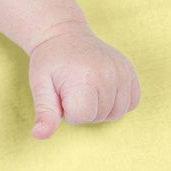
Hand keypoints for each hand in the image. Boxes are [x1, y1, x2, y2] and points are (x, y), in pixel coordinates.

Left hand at [27, 24, 139, 139]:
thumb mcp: (40, 86)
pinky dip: (117, 103)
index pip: (81, 117)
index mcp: (85, 79)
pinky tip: (101, 90)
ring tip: (85, 89)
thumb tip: (39, 136)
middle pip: (99, 117)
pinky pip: (132, 102)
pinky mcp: (131, 71)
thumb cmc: (49, 63)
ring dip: (99, 108)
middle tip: (71, 89)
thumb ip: (44, 113)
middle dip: (82, 110)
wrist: (64, 35)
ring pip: (116, 113)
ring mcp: (123, 72)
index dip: (67, 112)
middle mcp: (109, 74)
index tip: (61, 95)